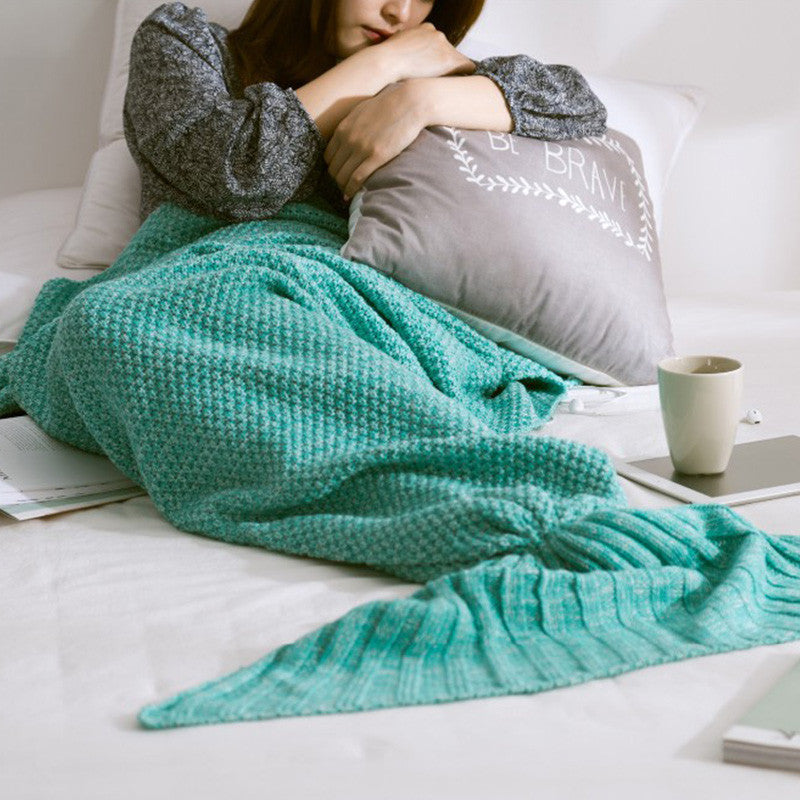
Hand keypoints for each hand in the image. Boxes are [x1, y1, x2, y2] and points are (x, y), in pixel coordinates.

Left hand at [324, 82, 425, 200]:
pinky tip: (351, 196)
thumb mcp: (361, 111)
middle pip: (333, 169)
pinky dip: (351, 190)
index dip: (332, 168)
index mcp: (343, 128)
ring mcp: (361, 148)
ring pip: (342, 176)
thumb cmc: (388, 105)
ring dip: (343, 188)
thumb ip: (351, 126)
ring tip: (347, 194)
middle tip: (343, 188)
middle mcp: (348, 139)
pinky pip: (357, 179)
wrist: (409, 102)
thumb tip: (346, 137)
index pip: (328, 156)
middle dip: (336, 181)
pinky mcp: (376, 156)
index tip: (339, 174)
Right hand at [376, 23, 475, 81]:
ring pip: (458, 61)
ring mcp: (445, 45)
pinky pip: (468, 67)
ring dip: (453, 73)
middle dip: (445, 66)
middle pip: (449, 52)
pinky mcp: (450, 59)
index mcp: (425, 29)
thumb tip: (409, 62)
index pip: (438, 44)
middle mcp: (437, 34)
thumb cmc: (386, 61)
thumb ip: (408, 51)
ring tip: (450, 88)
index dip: (437, 59)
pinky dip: (466, 76)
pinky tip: (462, 87)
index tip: (435, 70)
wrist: (388, 62)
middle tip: (442, 82)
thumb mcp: (397, 48)